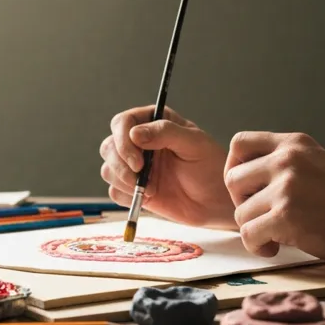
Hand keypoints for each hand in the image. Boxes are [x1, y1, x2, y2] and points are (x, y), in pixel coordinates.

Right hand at [100, 105, 234, 227]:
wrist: (216, 201)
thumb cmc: (211, 168)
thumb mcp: (195, 144)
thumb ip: (166, 133)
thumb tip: (134, 134)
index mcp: (154, 123)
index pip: (123, 123)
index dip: (123, 141)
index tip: (137, 161)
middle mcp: (139, 142)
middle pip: (109, 146)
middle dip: (120, 164)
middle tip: (139, 178)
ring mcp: (134, 166)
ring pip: (108, 170)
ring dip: (123, 182)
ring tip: (150, 190)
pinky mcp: (132, 188)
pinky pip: (114, 191)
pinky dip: (126, 197)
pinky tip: (148, 198)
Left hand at [224, 131, 324, 271]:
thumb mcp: (315, 164)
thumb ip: (281, 164)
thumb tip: (236, 176)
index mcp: (294, 143)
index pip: (239, 144)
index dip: (234, 169)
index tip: (248, 190)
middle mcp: (288, 158)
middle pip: (232, 181)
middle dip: (242, 204)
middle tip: (264, 217)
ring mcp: (287, 186)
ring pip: (240, 212)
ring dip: (254, 229)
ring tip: (276, 236)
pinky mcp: (286, 215)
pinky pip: (248, 234)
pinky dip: (257, 247)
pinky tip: (275, 248)